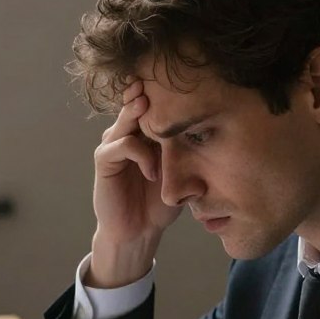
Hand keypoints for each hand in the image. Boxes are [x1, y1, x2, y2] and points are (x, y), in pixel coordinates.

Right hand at [88, 78, 181, 286]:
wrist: (139, 232)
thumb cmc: (159, 204)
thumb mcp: (179, 174)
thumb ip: (186, 152)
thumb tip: (215, 127)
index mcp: (145, 135)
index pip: (154, 106)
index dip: (167, 94)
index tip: (189, 86)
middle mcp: (128, 134)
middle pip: (137, 103)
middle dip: (151, 94)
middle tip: (166, 87)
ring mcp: (114, 145)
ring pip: (127, 119)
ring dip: (144, 117)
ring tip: (161, 122)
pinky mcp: (104, 161)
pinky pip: (121, 145)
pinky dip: (140, 154)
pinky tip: (153, 173)